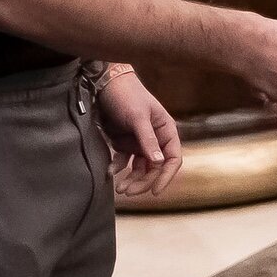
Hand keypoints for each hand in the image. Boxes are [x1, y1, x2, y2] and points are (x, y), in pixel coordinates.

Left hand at [95, 71, 181, 196]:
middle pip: (155, 167)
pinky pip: (125, 161)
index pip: (173, 158)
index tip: (155, 191)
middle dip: (144, 181)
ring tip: (120, 189)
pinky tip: (110, 172)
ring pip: (140, 167)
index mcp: (165, 129)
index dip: (166, 175)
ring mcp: (140, 141)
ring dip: (132, 179)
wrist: (103, 84)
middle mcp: (155, 137)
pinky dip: (119, 168)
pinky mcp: (124, 142)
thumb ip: (148, 140)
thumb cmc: (126, 95)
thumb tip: (159, 162)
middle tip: (129, 191)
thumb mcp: (137, 117)